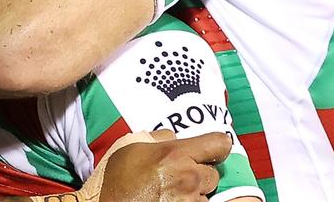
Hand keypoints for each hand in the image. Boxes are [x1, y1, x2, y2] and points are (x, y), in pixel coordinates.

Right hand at [79, 130, 230, 201]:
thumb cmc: (114, 178)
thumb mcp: (130, 144)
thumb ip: (158, 137)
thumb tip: (174, 137)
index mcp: (176, 154)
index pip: (219, 144)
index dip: (216, 145)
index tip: (210, 149)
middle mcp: (189, 178)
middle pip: (214, 173)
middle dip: (200, 173)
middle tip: (179, 176)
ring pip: (206, 195)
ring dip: (194, 193)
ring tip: (170, 192)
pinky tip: (169, 201)